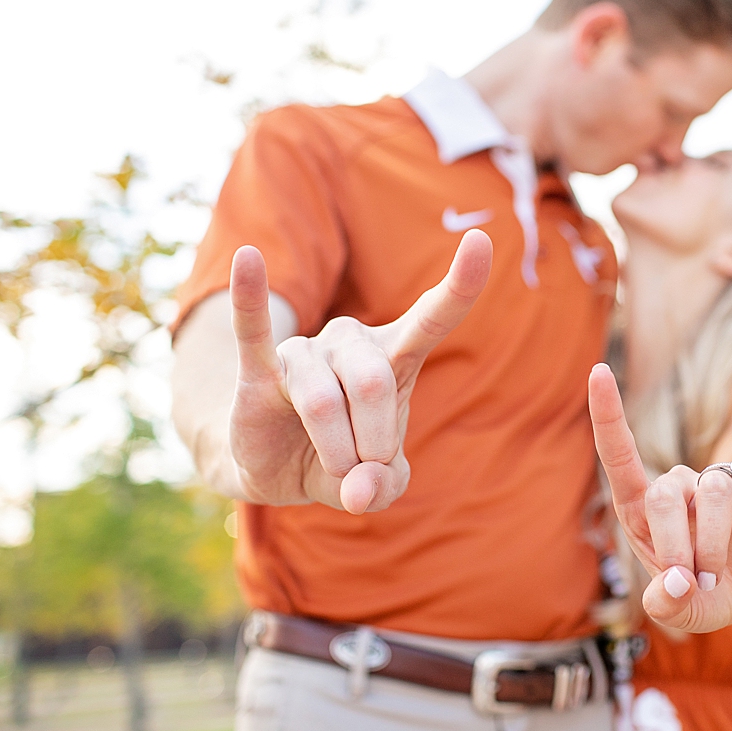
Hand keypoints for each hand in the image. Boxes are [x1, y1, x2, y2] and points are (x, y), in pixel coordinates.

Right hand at [227, 231, 490, 513]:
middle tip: (366, 470)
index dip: (460, 284)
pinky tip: (250, 259)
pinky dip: (250, 297)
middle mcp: (353, 343)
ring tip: (334, 467)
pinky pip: (253, 329)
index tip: (481, 240)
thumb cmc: (345, 462)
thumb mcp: (379, 484)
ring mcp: (306, 352)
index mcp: (395, 357)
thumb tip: (359, 490)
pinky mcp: (259, 369)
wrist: (278, 471)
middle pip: (375, 384)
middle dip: (374, 442)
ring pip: (325, 400)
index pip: (433, 316)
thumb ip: (384, 486)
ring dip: (334, 449)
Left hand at [588, 363, 731, 633]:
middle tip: (693, 583)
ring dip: (712, 544)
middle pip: (665, 492)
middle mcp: (681, 490)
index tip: (599, 372)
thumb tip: (679, 583)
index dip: (609, 416)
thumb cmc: (706, 595)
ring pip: (712, 491)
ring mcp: (725, 486)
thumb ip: (669, 608)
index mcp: (645, 512)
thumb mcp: (683, 612)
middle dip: (676, 546)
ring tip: (718, 577)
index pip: (621, 457)